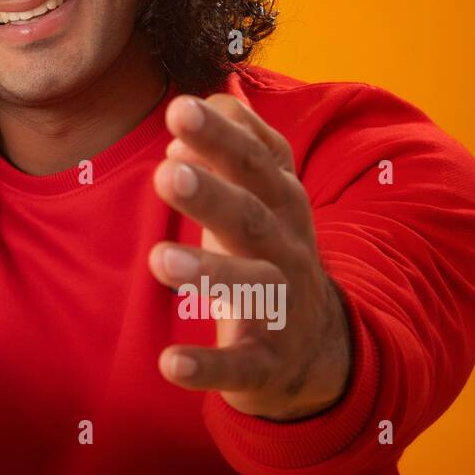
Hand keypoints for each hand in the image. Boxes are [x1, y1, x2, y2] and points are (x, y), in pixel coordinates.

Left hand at [148, 94, 351, 420]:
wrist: (314, 346)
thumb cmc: (267, 250)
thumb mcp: (260, 193)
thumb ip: (233, 145)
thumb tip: (193, 110)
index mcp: (281, 202)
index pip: (252, 162)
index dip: (220, 136)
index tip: (179, 108)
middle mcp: (286, 249)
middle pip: (250, 217)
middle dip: (211, 195)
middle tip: (166, 173)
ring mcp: (281, 306)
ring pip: (250, 287)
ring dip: (208, 272)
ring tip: (159, 260)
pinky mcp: (267, 361)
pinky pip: (239, 366)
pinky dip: (206, 366)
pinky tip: (169, 365)